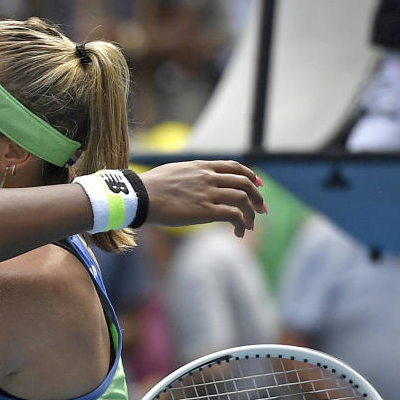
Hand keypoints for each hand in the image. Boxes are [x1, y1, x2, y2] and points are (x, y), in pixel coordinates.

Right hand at [139, 160, 265, 237]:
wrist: (139, 196)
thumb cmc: (147, 187)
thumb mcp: (171, 172)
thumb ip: (185, 175)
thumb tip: (184, 183)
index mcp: (201, 167)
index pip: (234, 167)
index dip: (250, 176)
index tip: (258, 185)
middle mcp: (208, 177)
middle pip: (244, 183)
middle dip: (257, 197)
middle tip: (260, 209)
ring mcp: (208, 193)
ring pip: (243, 199)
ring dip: (251, 213)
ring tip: (249, 226)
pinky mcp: (205, 211)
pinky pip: (233, 215)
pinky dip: (241, 224)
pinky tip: (238, 232)